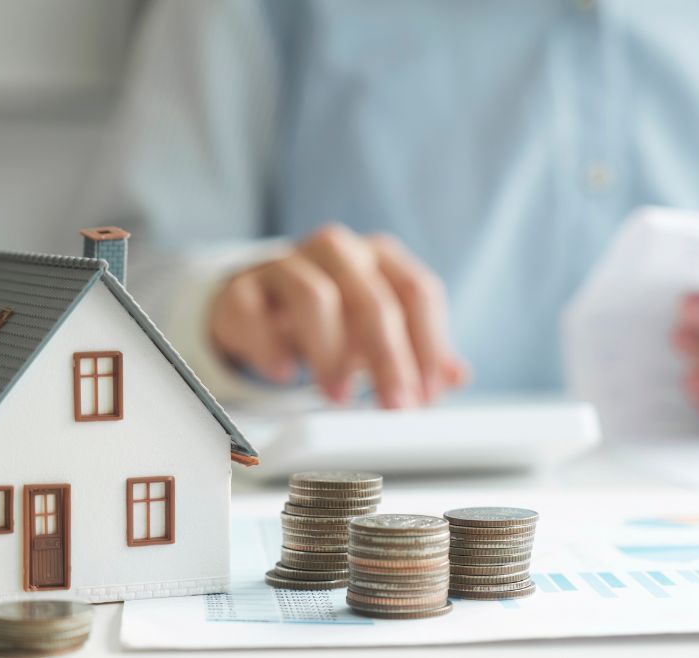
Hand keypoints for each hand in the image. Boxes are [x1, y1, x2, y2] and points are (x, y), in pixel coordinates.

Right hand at [209, 224, 468, 407]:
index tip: (428, 393)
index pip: (417, 292)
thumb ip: (419, 352)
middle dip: (387, 359)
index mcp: (379, 256)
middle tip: (392, 405)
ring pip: (314, 296)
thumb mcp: (378, 330)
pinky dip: (271, 346)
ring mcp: (286, 263)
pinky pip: (254, 311)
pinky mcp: (242, 287)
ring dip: (331, 353)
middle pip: (372, 298)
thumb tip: (456, 377)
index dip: (428, 345)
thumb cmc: (331, 317)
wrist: (256, 302)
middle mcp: (337, 251)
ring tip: (338, 395)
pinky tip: (284, 373)